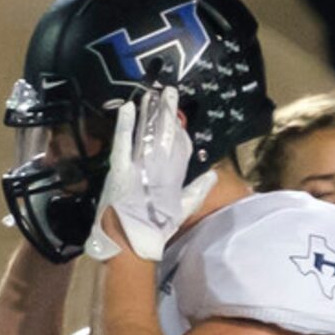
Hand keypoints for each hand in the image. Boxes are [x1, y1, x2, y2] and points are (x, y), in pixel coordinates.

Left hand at [84, 88, 215, 262]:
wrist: (129, 244)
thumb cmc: (154, 231)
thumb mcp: (181, 212)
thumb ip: (197, 191)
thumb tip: (213, 175)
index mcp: (176, 178)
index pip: (181, 148)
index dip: (181, 132)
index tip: (179, 119)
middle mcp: (160, 169)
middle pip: (166, 134)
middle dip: (168, 112)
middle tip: (169, 90)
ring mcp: (140, 167)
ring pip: (147, 133)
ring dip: (150, 112)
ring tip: (152, 93)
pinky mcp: (120, 169)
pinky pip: (124, 141)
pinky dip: (126, 124)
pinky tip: (129, 107)